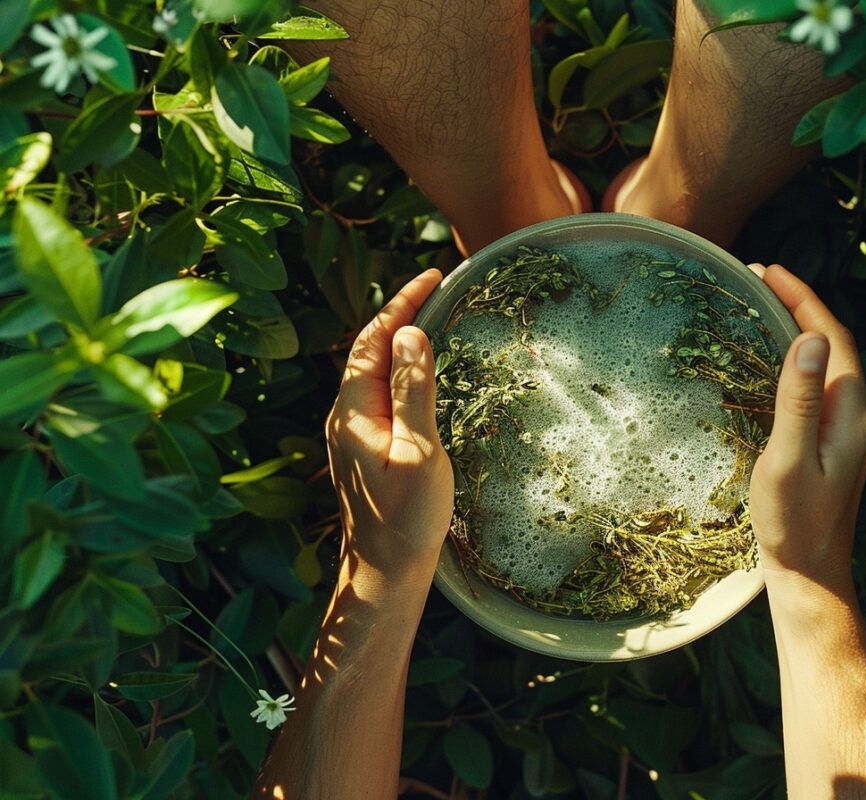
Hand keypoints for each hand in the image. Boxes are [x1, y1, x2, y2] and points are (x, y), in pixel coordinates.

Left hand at [325, 268, 453, 594]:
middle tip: (438, 287)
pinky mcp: (363, 446)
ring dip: (400, 337)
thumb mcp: (418, 451)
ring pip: (373, 368)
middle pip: (369, 348)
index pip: (374, 338)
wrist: (385, 571)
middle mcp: (345, 414)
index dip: (402, 302)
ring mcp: (352, 431)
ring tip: (433, 314)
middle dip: (401, 312)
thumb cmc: (406, 518)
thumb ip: (414, 390)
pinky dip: (401, 366)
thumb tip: (411, 332)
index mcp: (353, 410)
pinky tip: (422, 368)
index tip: (434, 275)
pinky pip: (380, 390)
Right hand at [748, 265, 865, 590]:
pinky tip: (770, 358)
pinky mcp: (832, 442)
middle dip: (799, 304)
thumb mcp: (789, 459)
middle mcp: (856, 414)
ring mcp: (846, 429)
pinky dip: (794, 358)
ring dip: (797, 327)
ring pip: (825, 362)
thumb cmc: (795, 522)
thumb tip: (810, 339)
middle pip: (833, 343)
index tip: (768, 269)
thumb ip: (798, 400)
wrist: (811, 572)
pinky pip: (816, 384)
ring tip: (761, 303)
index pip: (832, 337)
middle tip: (758, 277)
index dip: (802, 298)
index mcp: (851, 412)